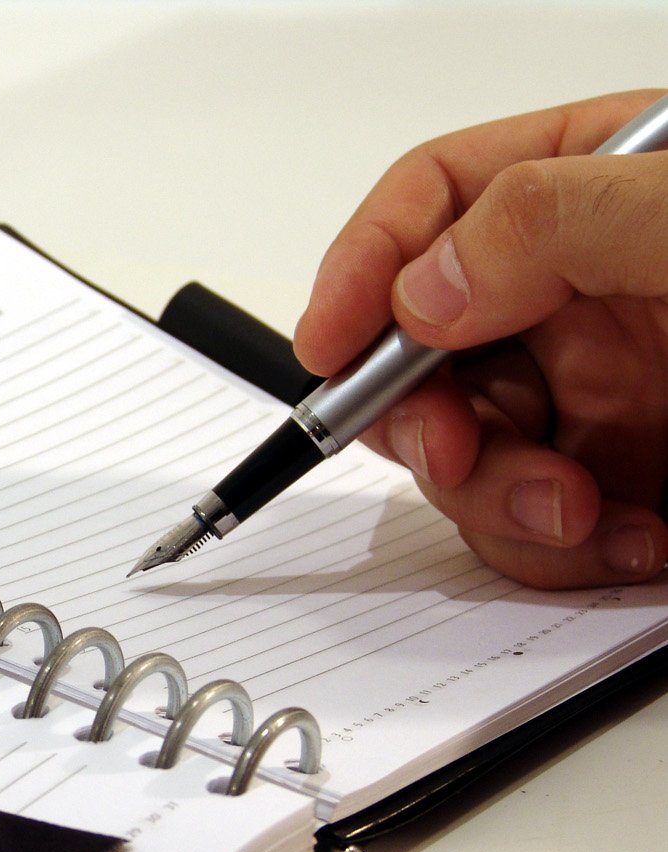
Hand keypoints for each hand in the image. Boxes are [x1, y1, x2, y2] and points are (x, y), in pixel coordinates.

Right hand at [294, 89, 667, 588]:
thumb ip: (553, 223)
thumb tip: (424, 291)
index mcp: (591, 190)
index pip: (433, 200)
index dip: (362, 269)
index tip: (327, 345)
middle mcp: (577, 292)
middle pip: (419, 347)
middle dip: (419, 416)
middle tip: (450, 449)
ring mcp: (594, 391)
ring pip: (460, 453)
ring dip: (497, 499)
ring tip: (580, 511)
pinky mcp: (615, 479)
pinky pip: (524, 526)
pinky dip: (556, 552)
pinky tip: (633, 541)